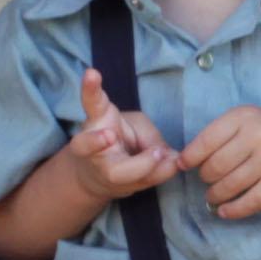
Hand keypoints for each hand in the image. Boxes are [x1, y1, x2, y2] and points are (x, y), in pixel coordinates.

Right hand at [66, 68, 185, 203]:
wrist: (102, 177)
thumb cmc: (121, 141)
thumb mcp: (134, 127)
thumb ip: (148, 136)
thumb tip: (171, 156)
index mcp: (97, 121)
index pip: (91, 102)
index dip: (90, 88)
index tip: (91, 73)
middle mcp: (94, 148)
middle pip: (86, 146)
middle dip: (96, 141)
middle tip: (109, 134)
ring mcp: (106, 171)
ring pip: (117, 172)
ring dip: (141, 165)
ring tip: (160, 154)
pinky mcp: (124, 186)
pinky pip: (143, 182)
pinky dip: (162, 173)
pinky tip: (174, 164)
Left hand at [182, 105, 260, 220]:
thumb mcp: (245, 123)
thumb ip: (217, 136)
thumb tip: (182, 160)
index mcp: (245, 116)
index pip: (207, 140)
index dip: (190, 157)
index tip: (182, 165)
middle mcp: (259, 134)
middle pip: (216, 166)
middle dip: (205, 177)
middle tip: (206, 180)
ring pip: (229, 185)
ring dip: (215, 195)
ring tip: (213, 196)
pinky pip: (249, 202)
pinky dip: (232, 210)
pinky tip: (224, 211)